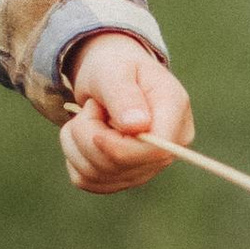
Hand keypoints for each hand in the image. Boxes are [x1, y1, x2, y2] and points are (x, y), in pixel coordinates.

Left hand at [59, 33, 193, 191]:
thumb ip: (124, 96)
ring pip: (100, 177)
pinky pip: (89, 182)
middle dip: (90, 137)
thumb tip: (138, 126)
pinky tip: (82, 136)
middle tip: (89, 108)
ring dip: (77, 144)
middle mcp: (168, 148)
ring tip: (87, 116)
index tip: (93, 126)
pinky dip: (74, 158)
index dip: (119, 147)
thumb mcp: (115, 70)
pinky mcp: (123, 178)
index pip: (156, 151)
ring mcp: (147, 167)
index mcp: (175, 114)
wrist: (108, 77)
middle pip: (123, 166)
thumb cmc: (115, 66)